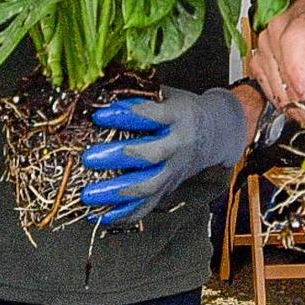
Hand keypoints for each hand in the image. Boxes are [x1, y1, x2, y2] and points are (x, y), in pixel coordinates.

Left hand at [79, 87, 252, 224]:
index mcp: (178, 117)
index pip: (151, 116)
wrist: (218, 133)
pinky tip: (101, 217)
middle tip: (88, 158)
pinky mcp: (170, 187)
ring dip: (116, 192)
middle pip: (150, 156)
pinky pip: (148, 205)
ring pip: (147, 186)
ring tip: (87, 196)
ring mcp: (175, 170)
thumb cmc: (184, 110)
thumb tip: (102, 87)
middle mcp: (178, 145)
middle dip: (118, 158)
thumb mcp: (169, 95)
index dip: (126, 116)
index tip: (99, 115)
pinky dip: (125, 213)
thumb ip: (141, 94)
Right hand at [246, 0, 304, 115]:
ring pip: (272, 78)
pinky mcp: (261, 56)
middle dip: (301, 96)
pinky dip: (283, 99)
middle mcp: (283, 22)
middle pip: (282, 64)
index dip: (302, 73)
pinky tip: (300, 103)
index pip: (294, 41)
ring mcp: (268, 39)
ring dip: (293, 102)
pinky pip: (266, 84)